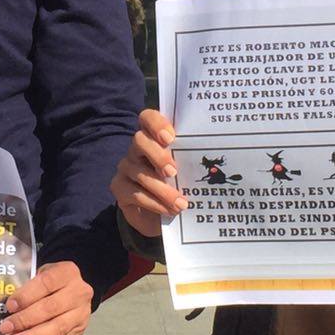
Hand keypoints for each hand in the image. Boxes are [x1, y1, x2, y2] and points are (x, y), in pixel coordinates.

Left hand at [0, 260, 94, 334]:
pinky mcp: (79, 330)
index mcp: (67, 272)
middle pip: (51, 308)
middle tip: (6, 328)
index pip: (46, 282)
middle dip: (25, 319)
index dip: (27, 295)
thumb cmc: (50, 283)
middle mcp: (79, 292)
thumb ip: (26, 287)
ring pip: (57, 327)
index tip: (10, 306)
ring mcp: (82, 312)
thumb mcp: (40, 275)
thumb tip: (6, 307)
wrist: (73, 292)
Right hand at [109, 109, 187, 237]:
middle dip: (157, 155)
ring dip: (162, 189)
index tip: (170, 138)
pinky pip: (135, 193)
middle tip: (173, 171)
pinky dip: (154, 203)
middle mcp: (137, 149)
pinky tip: (169, 210)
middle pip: (139, 140)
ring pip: (139, 172)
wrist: (163, 217)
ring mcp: (126, 167)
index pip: (147, 118)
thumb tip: (215, 162)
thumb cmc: (180, 186)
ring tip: (181, 204)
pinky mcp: (119, 188)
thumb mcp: (188, 172)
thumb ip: (193, 161)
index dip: (156, 123)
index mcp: (155, 138)